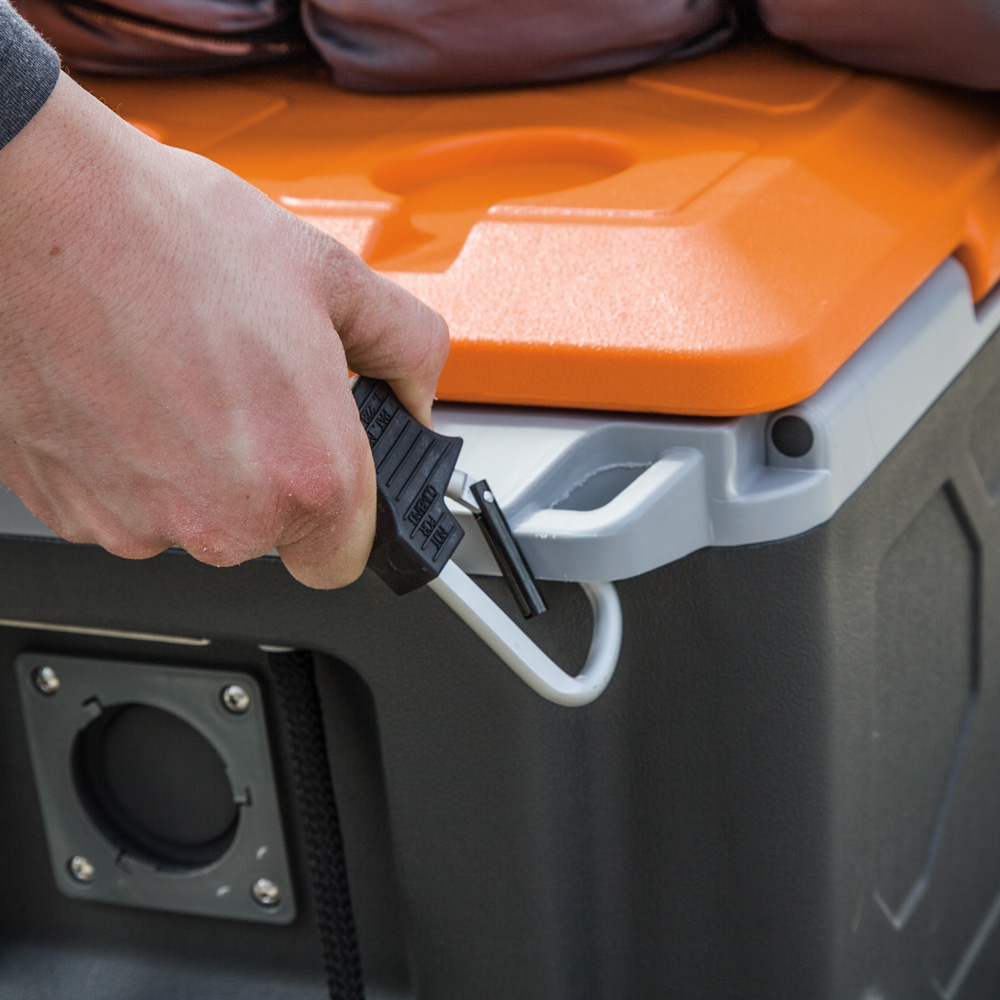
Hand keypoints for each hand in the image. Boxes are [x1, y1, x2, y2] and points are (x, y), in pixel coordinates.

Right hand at [0, 72, 448, 586]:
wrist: (37, 209)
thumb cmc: (167, 236)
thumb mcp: (330, 275)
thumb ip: (405, 347)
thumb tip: (417, 391)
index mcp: (305, 476)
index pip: (349, 557)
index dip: (347, 515)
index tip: (334, 481)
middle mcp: (222, 518)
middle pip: (269, 534)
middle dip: (271, 476)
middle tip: (251, 392)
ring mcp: (138, 519)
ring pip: (195, 520)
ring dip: (198, 467)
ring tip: (185, 376)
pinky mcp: (70, 507)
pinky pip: (128, 505)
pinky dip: (135, 463)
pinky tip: (134, 391)